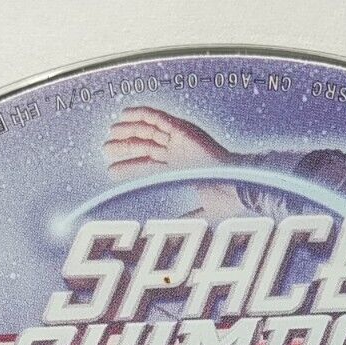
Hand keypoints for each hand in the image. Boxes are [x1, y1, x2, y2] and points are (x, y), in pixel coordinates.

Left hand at [103, 108, 243, 220]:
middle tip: (105, 150)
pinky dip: (141, 113)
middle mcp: (180, 150)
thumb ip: (188, 218)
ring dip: (127, 130)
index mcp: (182, 166)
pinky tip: (124, 114)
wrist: (240, 186)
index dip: (129, 166)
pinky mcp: (184, 130)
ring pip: (147, 130)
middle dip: (124, 147)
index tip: (111, 170)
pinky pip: (158, 117)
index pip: (149, 164)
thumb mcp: (203, 212)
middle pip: (145, 145)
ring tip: (109, 135)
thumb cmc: (229, 198)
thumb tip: (178, 231)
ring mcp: (182, 138)